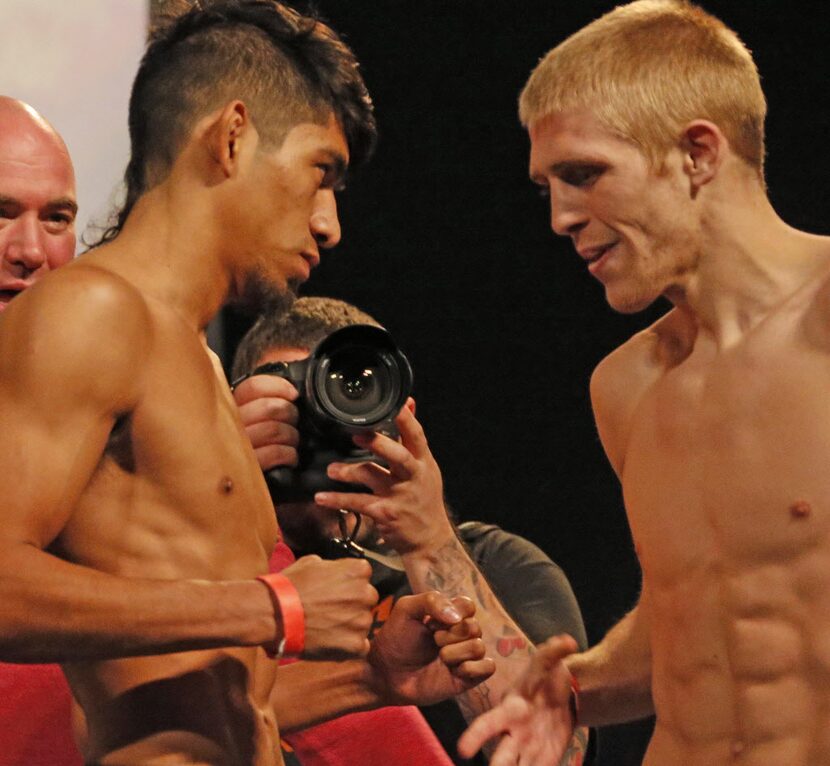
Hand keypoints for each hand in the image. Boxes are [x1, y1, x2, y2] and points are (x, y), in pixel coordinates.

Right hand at [233, 373, 298, 469]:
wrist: (241, 488)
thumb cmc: (255, 448)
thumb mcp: (255, 419)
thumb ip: (265, 401)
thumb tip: (292, 389)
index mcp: (231, 408)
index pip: (254, 386)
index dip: (278, 386)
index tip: (294, 394)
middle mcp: (230, 425)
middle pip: (269, 407)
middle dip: (290, 414)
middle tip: (293, 423)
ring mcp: (235, 447)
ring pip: (275, 429)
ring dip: (292, 436)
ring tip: (291, 442)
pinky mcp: (247, 468)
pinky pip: (275, 453)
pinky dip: (289, 455)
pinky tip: (289, 458)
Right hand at [280, 555, 376, 659]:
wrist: (276, 615)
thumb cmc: (290, 587)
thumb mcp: (312, 563)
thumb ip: (333, 567)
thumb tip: (336, 572)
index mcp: (358, 571)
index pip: (364, 575)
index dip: (350, 583)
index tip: (337, 589)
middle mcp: (366, 594)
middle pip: (367, 599)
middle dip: (353, 603)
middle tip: (332, 610)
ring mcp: (362, 621)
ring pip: (363, 623)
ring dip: (350, 625)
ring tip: (327, 628)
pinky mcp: (356, 645)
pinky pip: (361, 647)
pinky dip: (348, 647)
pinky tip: (331, 643)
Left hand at [314, 402, 454, 553]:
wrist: (430, 539)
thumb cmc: (424, 498)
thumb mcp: (425, 466)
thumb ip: (412, 436)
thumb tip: (409, 402)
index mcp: (423, 462)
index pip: (416, 436)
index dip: (406, 419)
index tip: (395, 404)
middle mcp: (413, 476)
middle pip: (398, 455)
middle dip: (378, 444)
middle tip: (355, 434)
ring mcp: (399, 495)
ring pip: (372, 477)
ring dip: (348, 472)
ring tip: (332, 470)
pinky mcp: (386, 513)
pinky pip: (358, 503)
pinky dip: (337, 499)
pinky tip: (322, 497)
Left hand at [368, 593, 494, 705]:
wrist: (386, 672)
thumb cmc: (396, 638)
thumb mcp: (407, 609)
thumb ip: (432, 601)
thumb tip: (458, 617)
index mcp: (450, 615)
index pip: (468, 606)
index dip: (452, 612)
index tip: (430, 622)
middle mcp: (461, 634)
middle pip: (474, 627)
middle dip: (450, 634)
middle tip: (432, 640)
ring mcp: (465, 656)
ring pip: (479, 647)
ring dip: (455, 652)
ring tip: (439, 657)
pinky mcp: (467, 678)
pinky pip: (488, 668)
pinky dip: (471, 668)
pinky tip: (453, 670)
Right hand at [458, 634, 578, 765]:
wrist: (564, 694)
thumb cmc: (546, 675)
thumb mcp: (548, 661)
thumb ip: (554, 651)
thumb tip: (568, 640)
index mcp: (511, 709)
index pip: (489, 723)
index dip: (475, 735)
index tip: (462, 750)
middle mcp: (515, 733)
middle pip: (502, 757)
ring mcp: (529, 748)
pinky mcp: (546, 758)